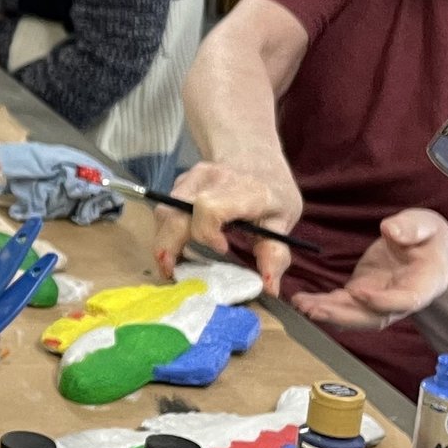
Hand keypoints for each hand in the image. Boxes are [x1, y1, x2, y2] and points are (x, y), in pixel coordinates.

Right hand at [154, 159, 303, 293]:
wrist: (257, 159)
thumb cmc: (272, 194)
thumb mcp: (283, 223)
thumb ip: (274, 254)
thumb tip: (269, 288)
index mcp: (244, 190)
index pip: (209, 208)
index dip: (206, 233)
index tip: (221, 249)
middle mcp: (213, 179)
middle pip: (174, 212)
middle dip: (168, 246)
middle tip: (171, 272)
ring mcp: (192, 177)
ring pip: (164, 212)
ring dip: (164, 241)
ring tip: (173, 262)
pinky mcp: (180, 181)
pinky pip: (165, 209)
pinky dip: (167, 231)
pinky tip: (178, 245)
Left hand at [291, 208, 447, 331]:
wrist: (429, 253)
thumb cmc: (429, 239)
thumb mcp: (427, 225)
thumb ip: (412, 227)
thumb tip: (390, 230)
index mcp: (424, 284)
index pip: (405, 300)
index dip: (382, 301)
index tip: (359, 292)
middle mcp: (400, 300)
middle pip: (374, 317)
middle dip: (344, 316)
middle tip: (316, 310)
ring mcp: (379, 301)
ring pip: (355, 315)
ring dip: (328, 313)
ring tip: (302, 305)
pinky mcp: (361, 294)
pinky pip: (342, 304)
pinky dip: (322, 304)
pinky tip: (301, 301)